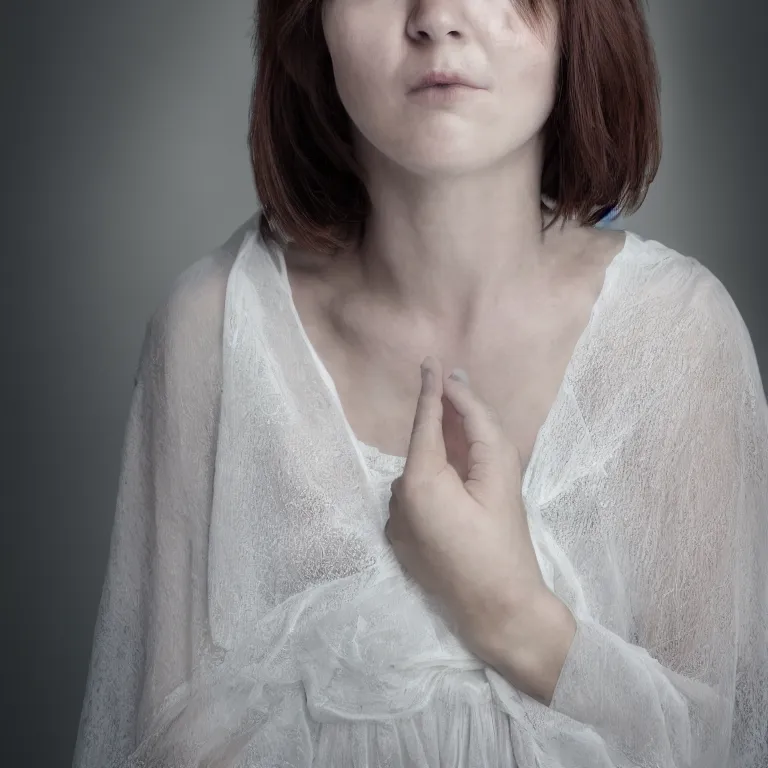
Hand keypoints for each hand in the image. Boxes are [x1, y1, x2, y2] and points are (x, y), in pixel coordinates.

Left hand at [384, 355, 561, 667]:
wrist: (499, 615)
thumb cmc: (505, 546)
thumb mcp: (500, 481)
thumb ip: (477, 428)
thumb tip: (456, 388)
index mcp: (418, 482)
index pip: (424, 423)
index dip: (430, 390)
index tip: (429, 360)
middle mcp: (396, 499)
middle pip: (423, 451)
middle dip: (445, 434)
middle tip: (470, 424)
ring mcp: (394, 524)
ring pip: (421, 477)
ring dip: (442, 467)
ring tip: (477, 486)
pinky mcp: (399, 543)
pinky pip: (416, 502)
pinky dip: (435, 492)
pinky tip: (462, 510)